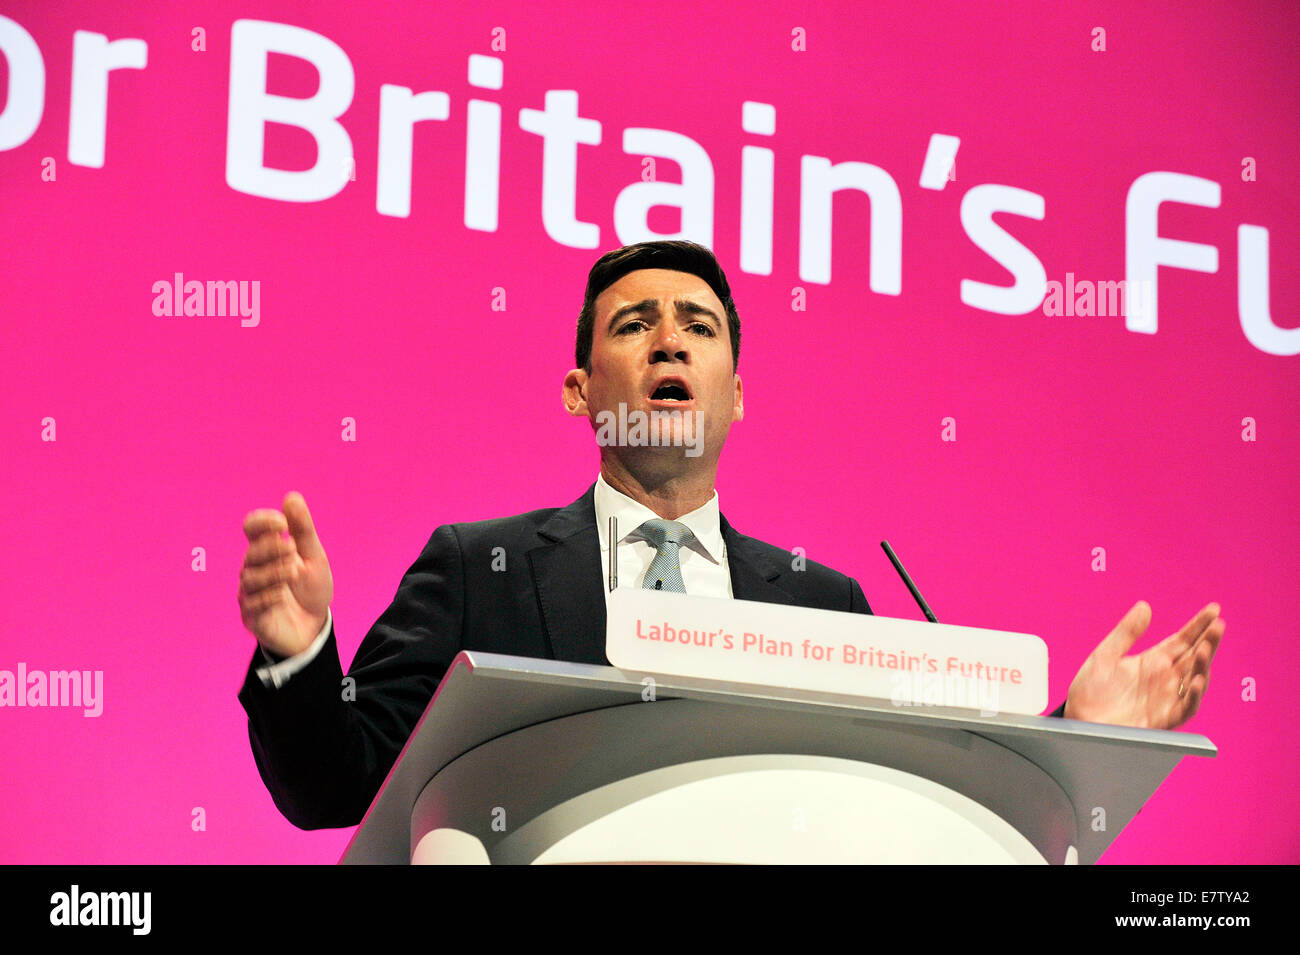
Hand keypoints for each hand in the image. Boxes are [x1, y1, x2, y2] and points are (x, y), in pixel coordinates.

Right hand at [238, 491, 333, 658]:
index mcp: (267, 550)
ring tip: (294, 571)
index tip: (282, 522)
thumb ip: (302, 529)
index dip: (262, 522)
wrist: (316, 627)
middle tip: (292, 549)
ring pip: (249, 578)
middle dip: (270, 548)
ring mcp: (250, 594)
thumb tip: (291, 496)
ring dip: (273, 572)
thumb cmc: (311, 588)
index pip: (252, 528)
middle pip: (250, 553)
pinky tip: (283, 593)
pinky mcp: (252, 618)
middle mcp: (254, 569)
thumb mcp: (314, 556)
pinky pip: (251, 604)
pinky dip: (268, 596)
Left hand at [1063, 600, 1223, 728]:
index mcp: (1154, 661)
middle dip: (1209, 641)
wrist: (1079, 719)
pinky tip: (1195, 680)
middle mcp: (1166, 678)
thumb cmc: (1091, 690)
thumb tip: (1144, 606)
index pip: (1183, 640)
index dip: (1199, 625)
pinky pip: (1186, 707)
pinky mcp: (1165, 718)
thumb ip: (1126, 633)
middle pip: (1195, 657)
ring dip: (1203, 665)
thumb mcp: (1105, 655)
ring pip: (1195, 679)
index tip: (1214, 609)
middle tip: (1219, 625)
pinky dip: (1193, 695)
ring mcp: (1168, 698)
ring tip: (1204, 649)